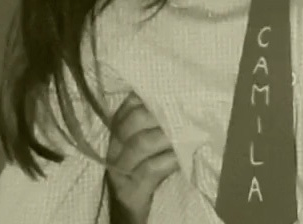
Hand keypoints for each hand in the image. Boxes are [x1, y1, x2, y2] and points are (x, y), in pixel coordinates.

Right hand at [105, 94, 177, 222]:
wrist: (128, 216)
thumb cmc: (144, 176)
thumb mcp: (145, 150)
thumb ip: (154, 128)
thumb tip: (182, 104)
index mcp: (117, 135)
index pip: (128, 106)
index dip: (150, 96)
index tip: (174, 91)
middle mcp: (114, 149)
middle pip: (134, 120)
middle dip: (161, 113)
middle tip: (185, 111)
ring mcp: (120, 171)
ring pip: (142, 143)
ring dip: (168, 136)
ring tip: (188, 133)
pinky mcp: (131, 192)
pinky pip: (151, 169)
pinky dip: (170, 160)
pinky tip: (183, 157)